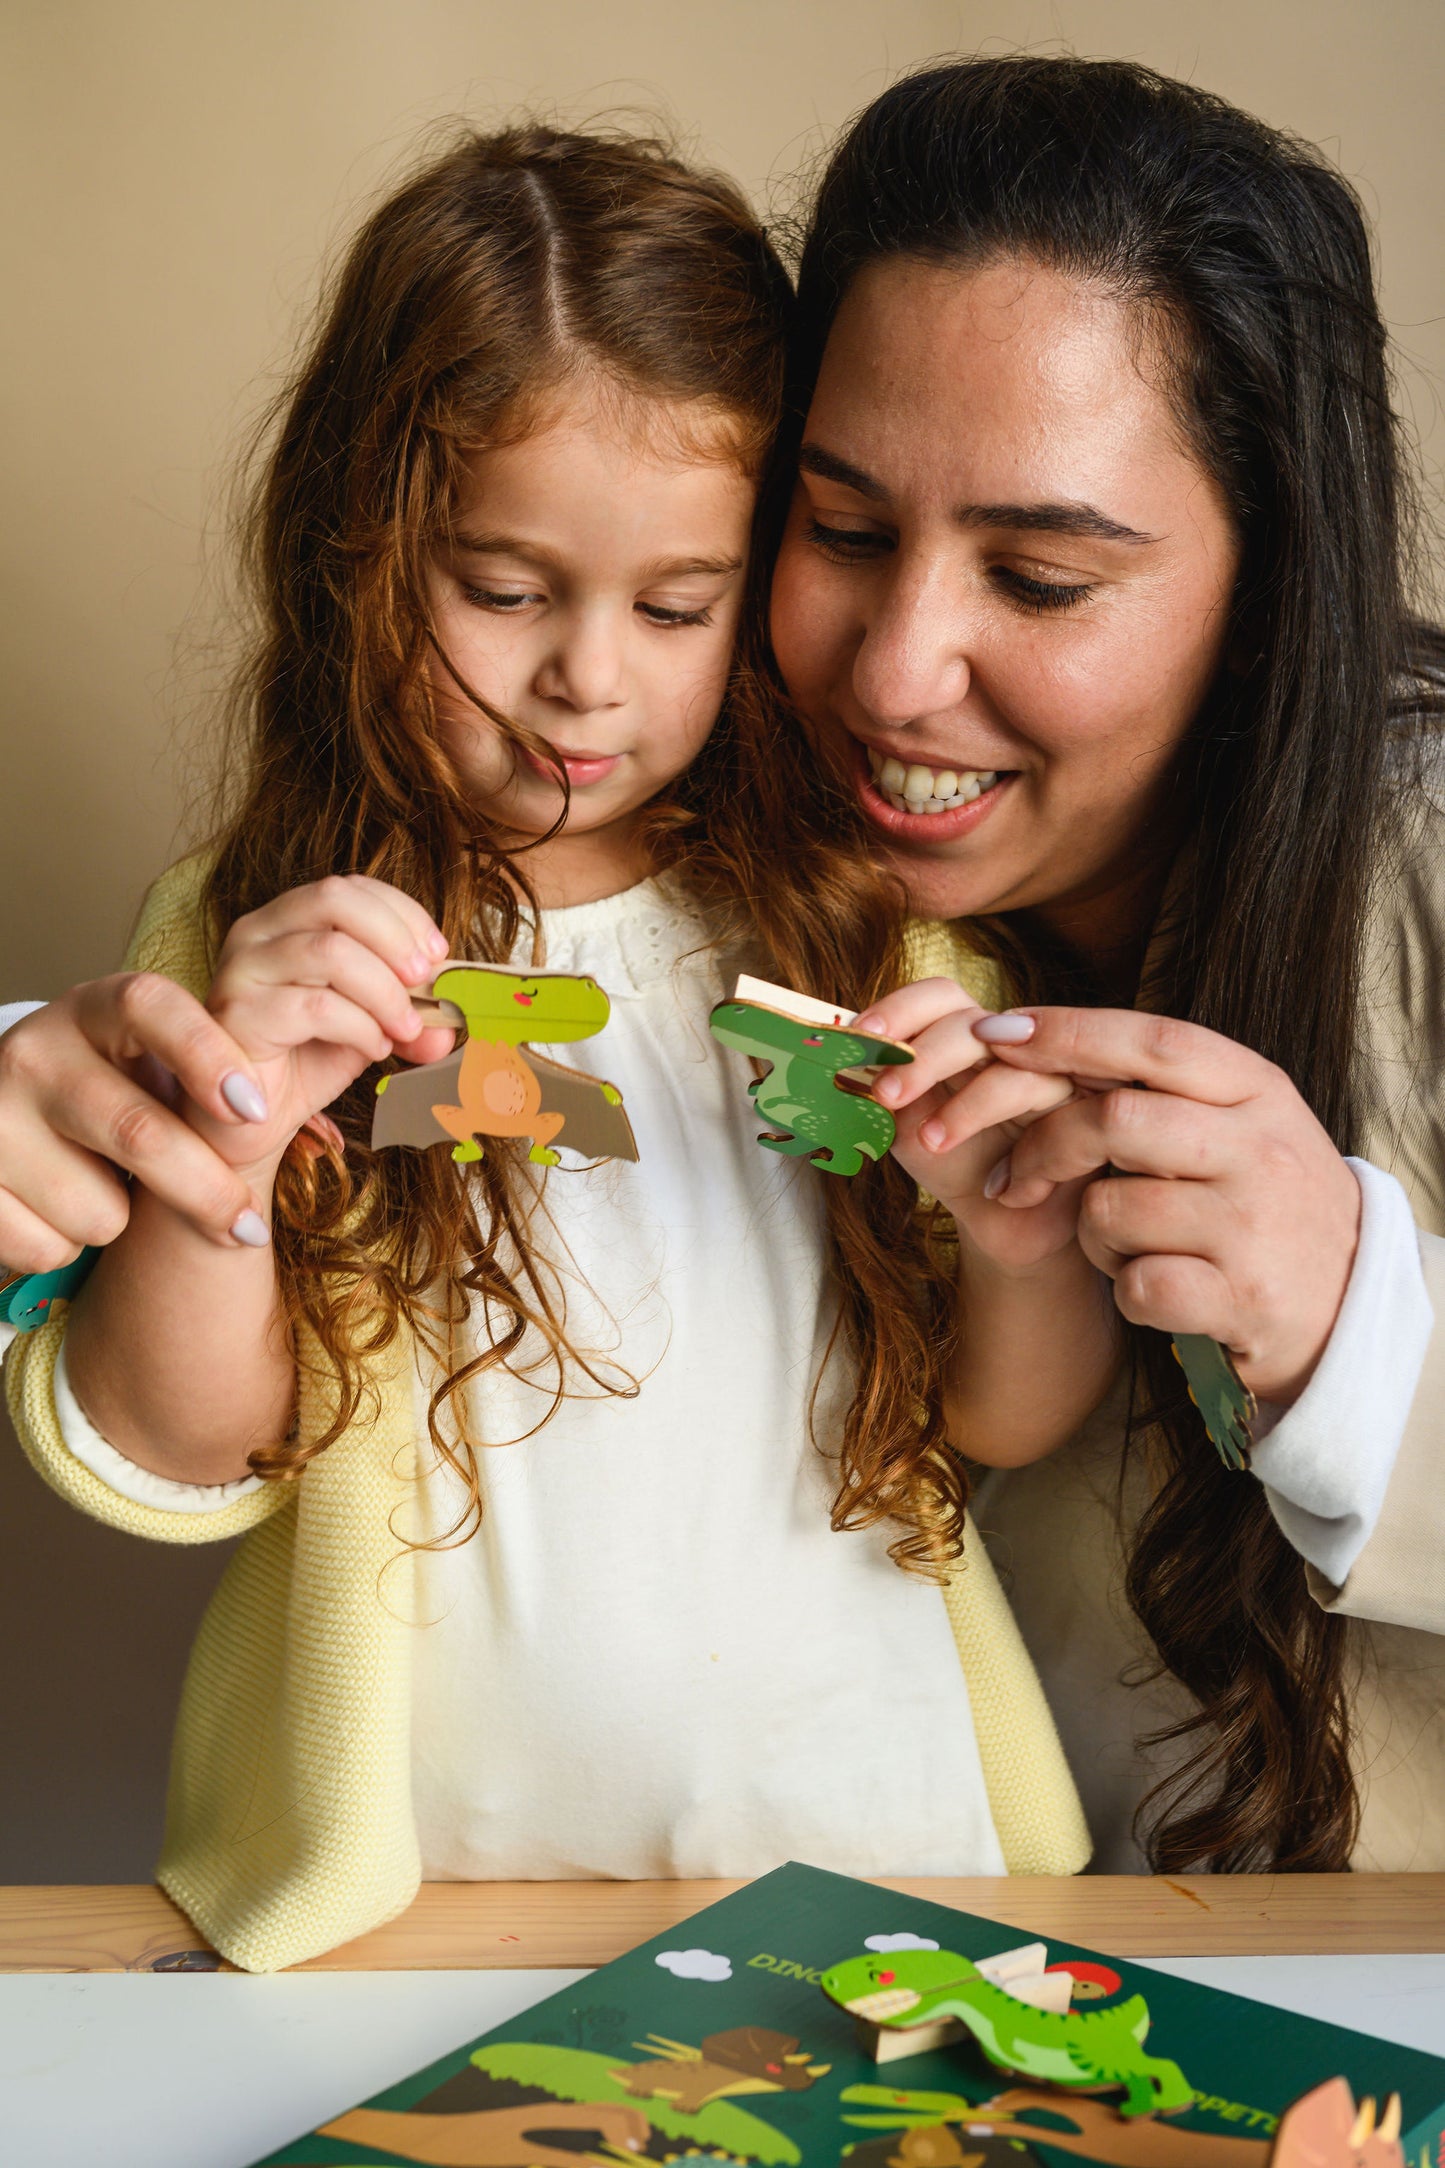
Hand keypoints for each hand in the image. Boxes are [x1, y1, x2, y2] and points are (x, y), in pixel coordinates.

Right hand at [0, 976, 278, 1267]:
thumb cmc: (107, 1088)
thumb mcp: (152, 1060)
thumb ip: (234, 1065)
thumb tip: (363, 1057)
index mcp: (97, 1008)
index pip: (153, 1007)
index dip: (205, 1053)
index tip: (254, 1106)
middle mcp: (39, 1052)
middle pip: (137, 1129)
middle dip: (206, 1190)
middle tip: (249, 1228)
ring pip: (99, 1208)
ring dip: (123, 1220)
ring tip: (105, 1186)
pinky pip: (49, 1247)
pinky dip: (67, 1247)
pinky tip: (53, 1207)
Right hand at [189, 876, 455, 1178]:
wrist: (247, 1124)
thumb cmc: (303, 1064)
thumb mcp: (369, 1028)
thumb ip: (409, 1015)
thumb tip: (450, 1022)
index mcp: (287, 922)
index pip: (349, 888)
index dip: (402, 914)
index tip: (438, 956)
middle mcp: (257, 933)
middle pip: (334, 898)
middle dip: (394, 937)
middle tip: (424, 982)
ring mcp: (242, 971)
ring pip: (330, 951)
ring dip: (384, 991)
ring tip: (403, 1029)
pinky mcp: (239, 1016)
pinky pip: (316, 1007)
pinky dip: (361, 1026)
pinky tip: (373, 1049)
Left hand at [854, 979, 1082, 1269]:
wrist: (1007, 1227)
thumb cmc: (958, 1166)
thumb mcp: (906, 1130)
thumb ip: (879, 1094)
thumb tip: (841, 1066)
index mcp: (965, 1037)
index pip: (940, 997)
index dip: (900, 1008)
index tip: (859, 1039)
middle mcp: (1011, 1047)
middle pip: (972, 1019)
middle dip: (923, 1055)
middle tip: (886, 1095)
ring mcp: (1053, 1078)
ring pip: (1014, 1066)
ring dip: (965, 1106)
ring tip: (930, 1144)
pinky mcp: (1087, 1120)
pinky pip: (1056, 1120)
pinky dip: (1019, 1158)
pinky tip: (998, 1187)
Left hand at [965, 1006, 1361, 1404]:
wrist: (1354, 1307)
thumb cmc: (1268, 1203)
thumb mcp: (1241, 1125)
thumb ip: (1162, 1089)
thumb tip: (1035, 1042)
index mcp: (1259, 1091)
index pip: (1153, 1041)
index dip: (1068, 1031)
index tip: (995, 1031)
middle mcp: (1262, 1149)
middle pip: (1116, 1121)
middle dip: (1044, 1147)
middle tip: (1011, 1180)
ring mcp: (1254, 1226)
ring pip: (1111, 1210)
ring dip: (1093, 1236)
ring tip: (1130, 1247)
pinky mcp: (1243, 1298)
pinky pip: (1135, 1285)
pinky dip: (1126, 1291)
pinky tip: (1159, 1290)